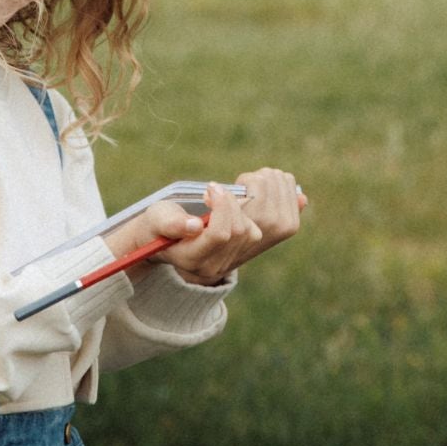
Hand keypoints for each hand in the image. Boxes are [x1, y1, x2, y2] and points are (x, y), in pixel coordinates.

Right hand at [102, 169, 304, 288]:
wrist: (173, 239)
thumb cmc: (162, 223)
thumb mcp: (158, 220)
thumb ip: (171, 222)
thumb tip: (196, 225)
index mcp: (196, 260)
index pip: (222, 234)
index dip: (221, 205)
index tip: (211, 187)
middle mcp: (223, 264)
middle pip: (248, 229)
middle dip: (241, 198)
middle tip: (226, 184)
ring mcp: (243, 256)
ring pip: (274, 222)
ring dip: (267, 192)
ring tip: (246, 181)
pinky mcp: (260, 246)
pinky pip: (288, 223)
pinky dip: (286, 197)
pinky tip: (278, 183)